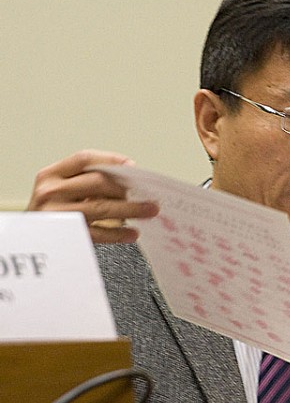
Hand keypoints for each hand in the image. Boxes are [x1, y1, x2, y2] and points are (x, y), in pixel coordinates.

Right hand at [27, 149, 158, 242]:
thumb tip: (127, 181)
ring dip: (130, 209)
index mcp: (50, 175)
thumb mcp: (59, 191)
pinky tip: (132, 233)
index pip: (84, 159)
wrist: (26, 243)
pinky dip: (119, 233)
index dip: (111, 159)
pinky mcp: (65, 236)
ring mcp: (57, 214)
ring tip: (149, 211)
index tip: (132, 166)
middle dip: (127, 187)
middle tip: (148, 193)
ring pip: (101, 207)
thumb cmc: (51, 214)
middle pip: (97, 182)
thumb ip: (85, 182)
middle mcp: (50, 192)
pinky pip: (99, 233)